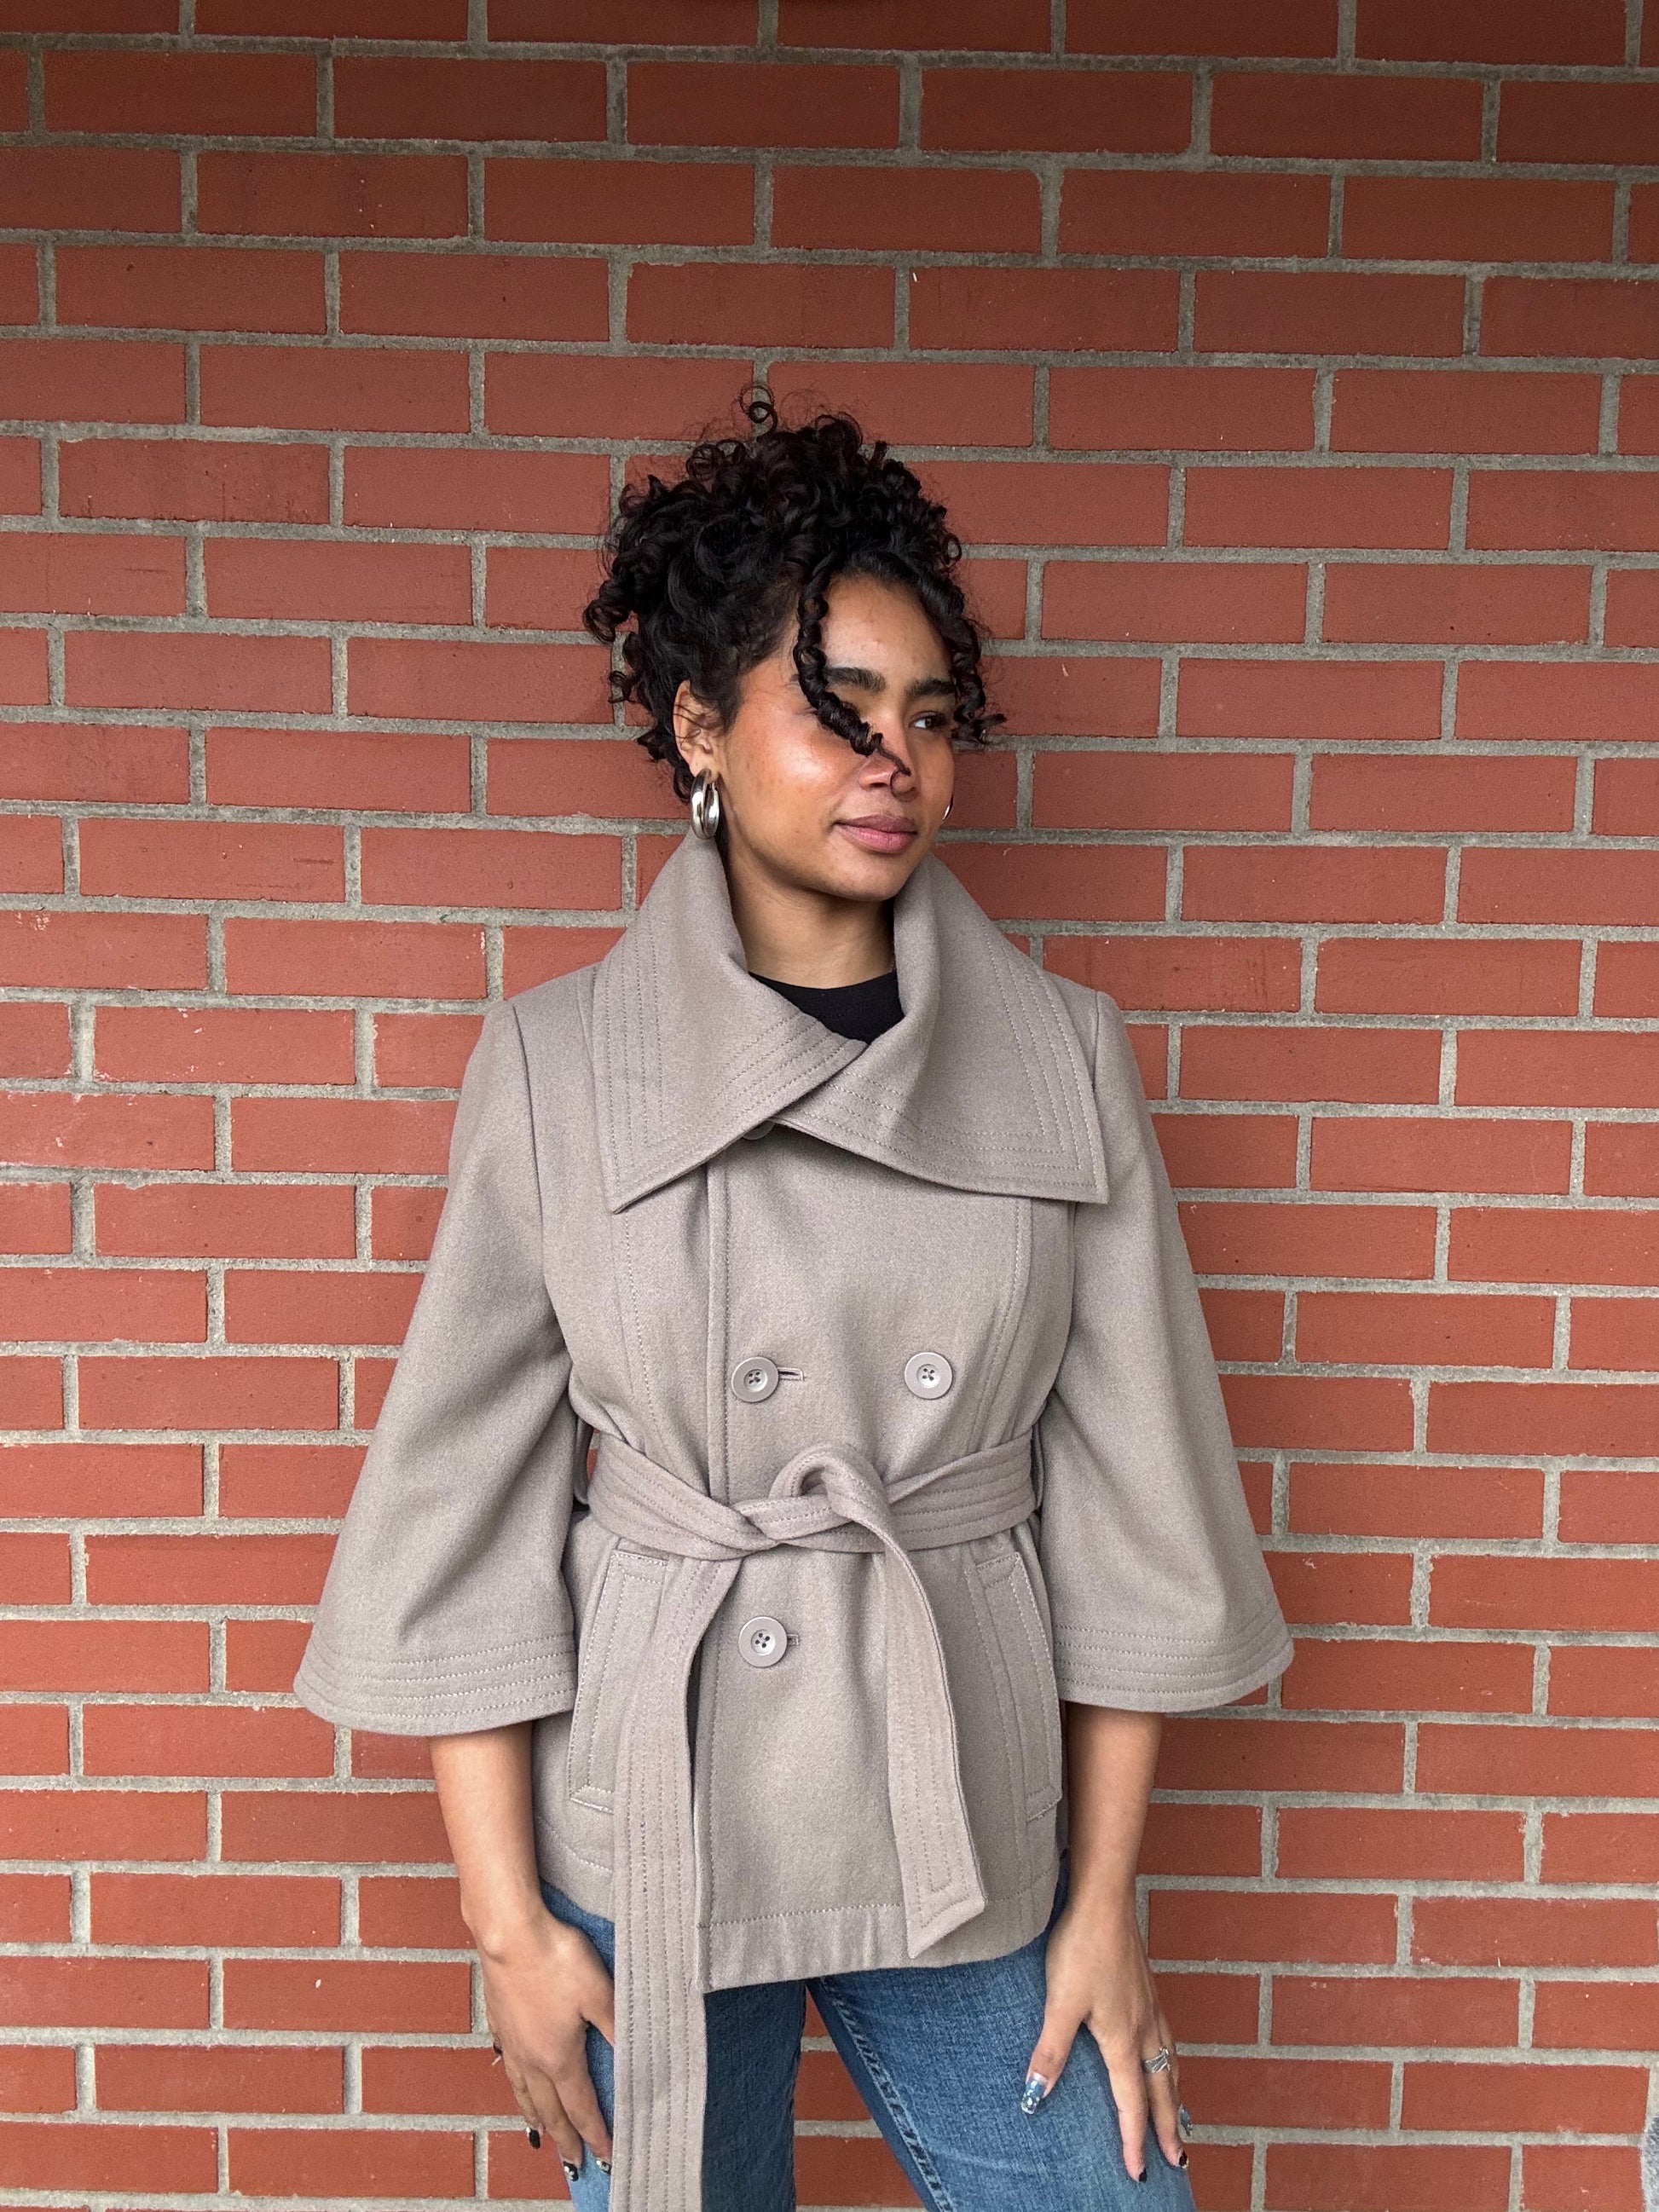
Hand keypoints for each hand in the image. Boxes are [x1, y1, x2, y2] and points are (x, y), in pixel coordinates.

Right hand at [479, 1903, 615, 2178]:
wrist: (508, 1931)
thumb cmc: (556, 1957)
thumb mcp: (600, 1991)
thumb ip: (618, 2027)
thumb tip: (635, 2058)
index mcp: (559, 2057)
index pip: (581, 2107)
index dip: (595, 2134)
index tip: (604, 2157)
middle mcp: (531, 2057)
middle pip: (549, 2109)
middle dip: (563, 2138)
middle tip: (572, 2164)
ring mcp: (511, 2040)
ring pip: (523, 2091)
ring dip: (534, 2117)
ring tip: (539, 2133)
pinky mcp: (499, 2019)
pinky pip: (507, 2064)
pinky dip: (514, 2083)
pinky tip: (514, 2076)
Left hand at [1021, 1884, 1187, 2181]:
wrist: (1105, 1899)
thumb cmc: (1081, 1948)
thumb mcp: (1059, 2002)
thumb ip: (1050, 2051)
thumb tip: (1035, 2098)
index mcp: (1123, 2039)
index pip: (1132, 2102)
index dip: (1134, 2139)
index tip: (1140, 2172)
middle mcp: (1145, 2028)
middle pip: (1162, 2089)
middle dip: (1169, 2127)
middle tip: (1179, 2159)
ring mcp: (1150, 2005)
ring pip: (1170, 2062)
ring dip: (1176, 2094)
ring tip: (1181, 2116)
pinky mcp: (1147, 1986)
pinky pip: (1167, 2037)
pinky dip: (1172, 2060)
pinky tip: (1164, 2052)